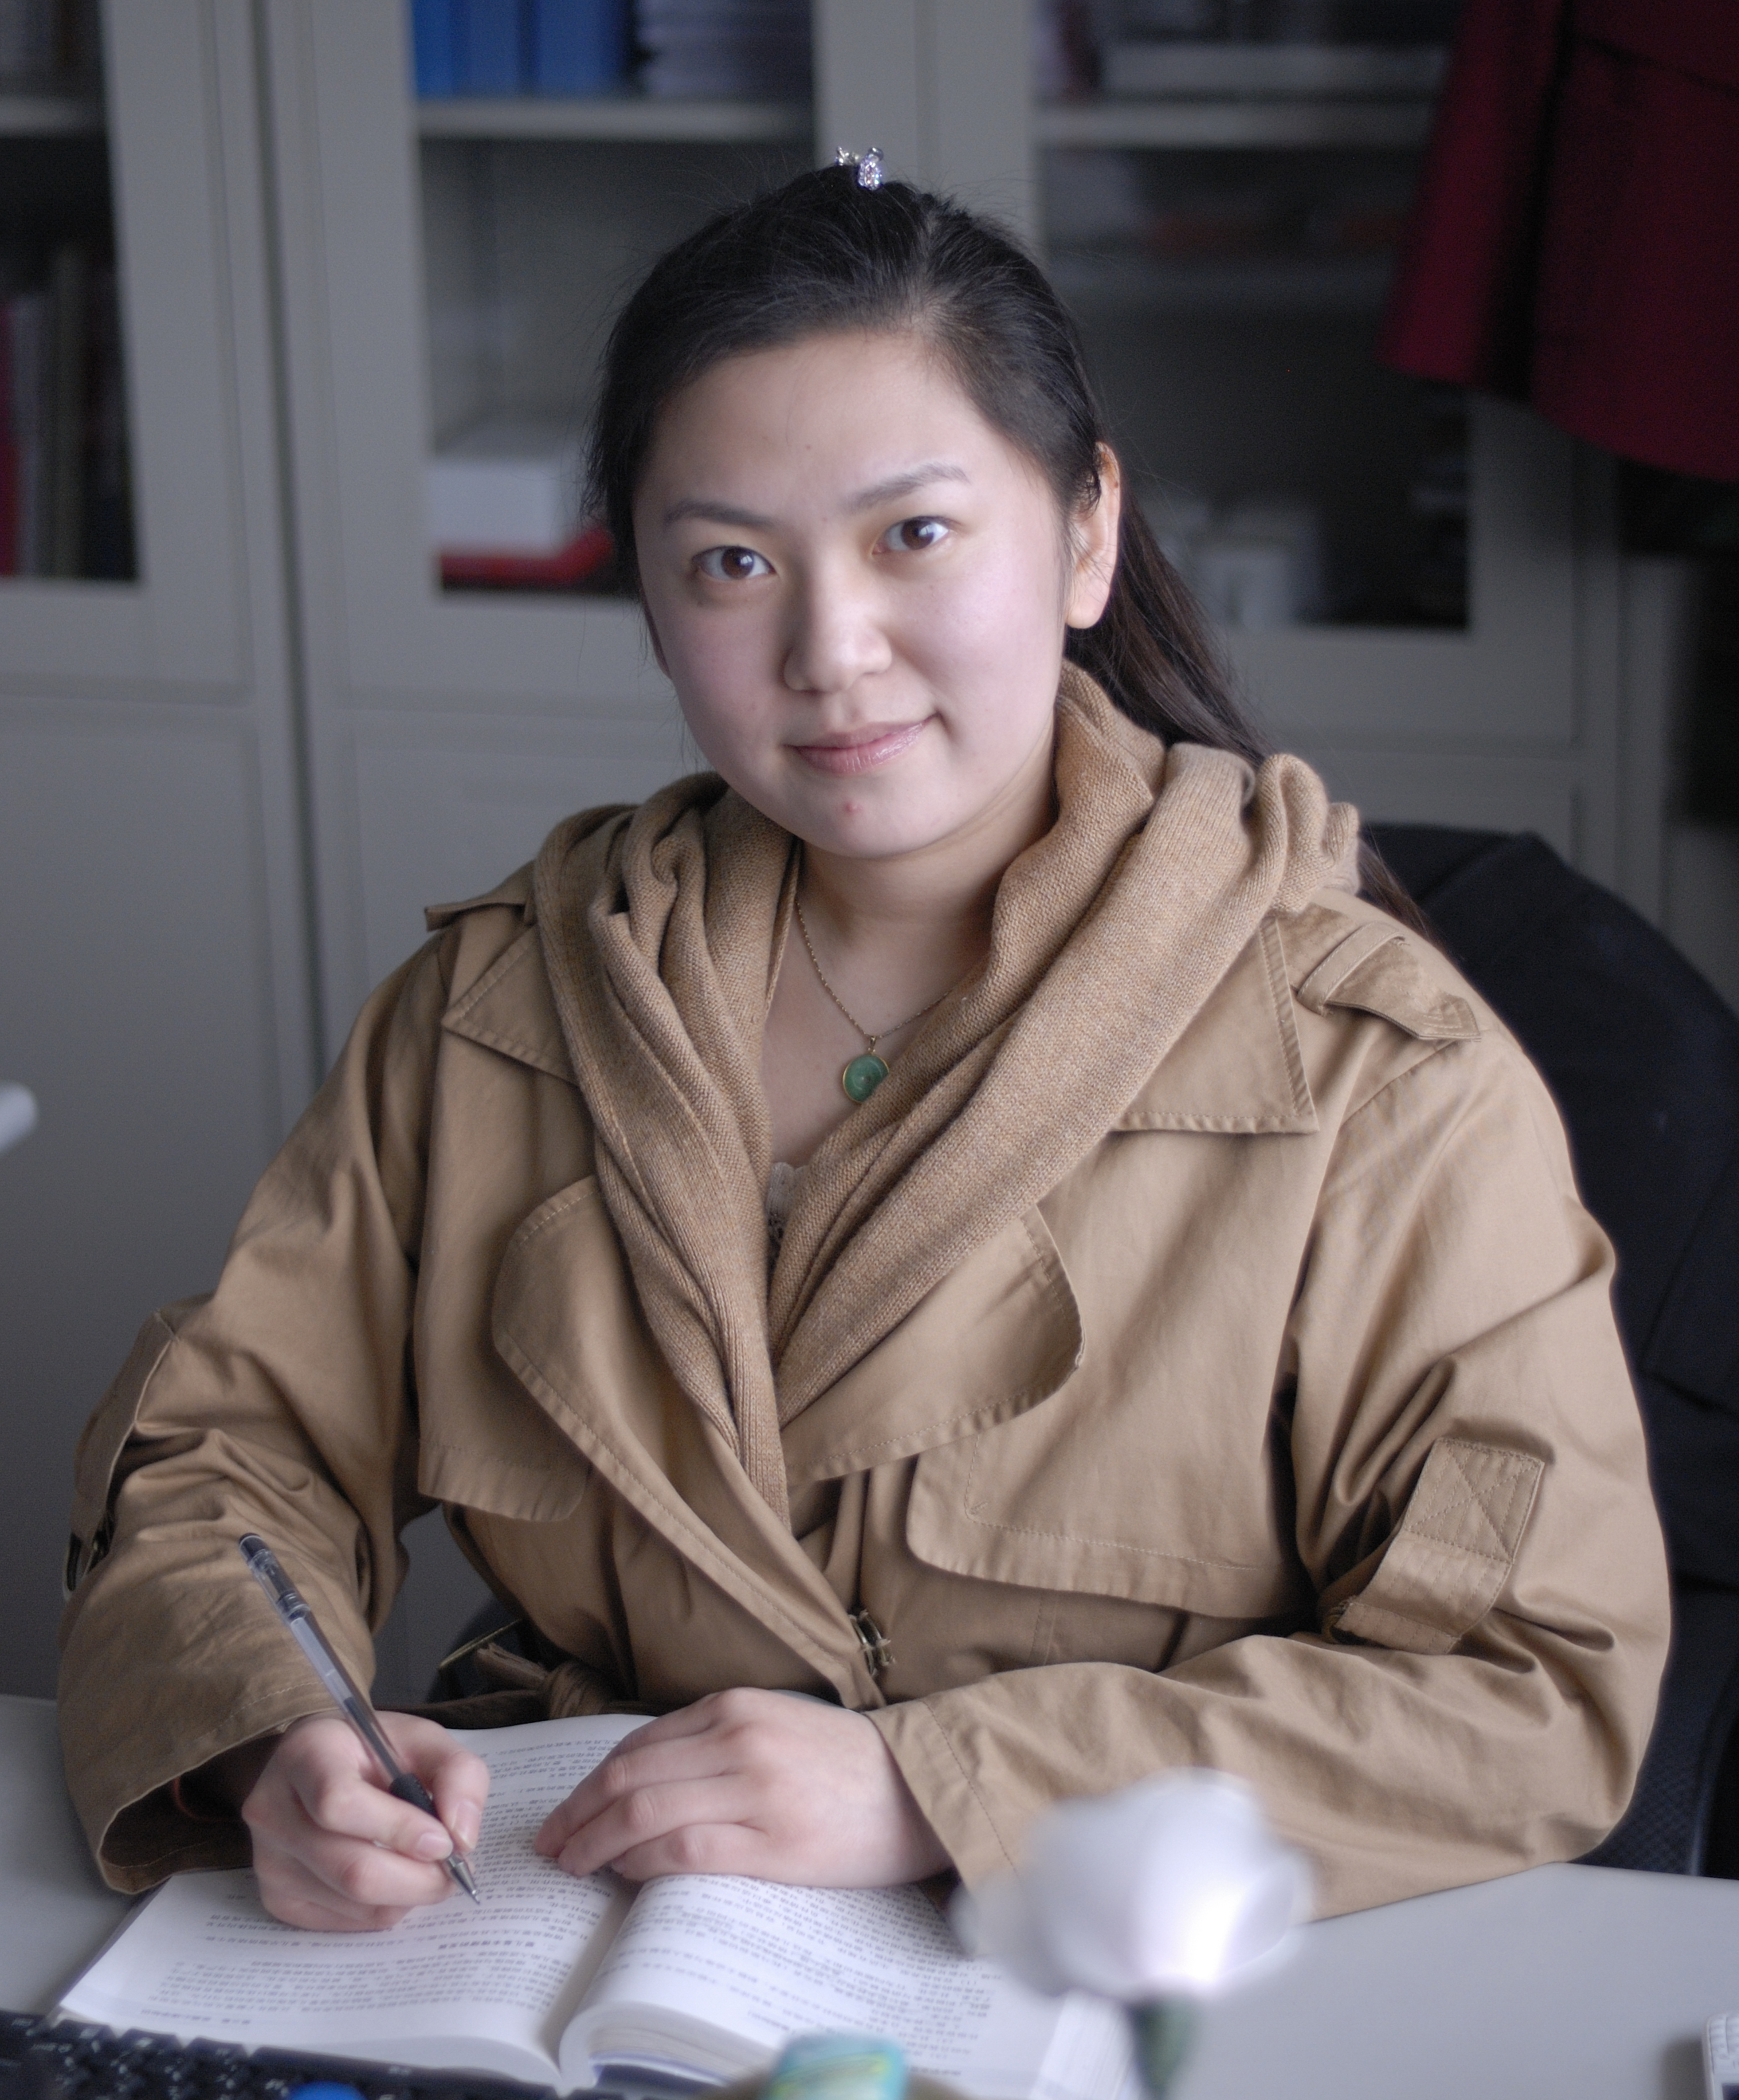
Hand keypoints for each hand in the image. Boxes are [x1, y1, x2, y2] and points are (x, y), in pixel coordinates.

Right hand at [236, 1713, 489, 1930]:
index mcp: (307, 1754)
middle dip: (417, 1878)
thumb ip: (458, 1774)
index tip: (443, 1840)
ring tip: (424, 1868)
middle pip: (351, 1869)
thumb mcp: (424, 1740)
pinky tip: (392, 1879)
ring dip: (406, 1895)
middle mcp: (273, 1810)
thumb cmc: (374, 1751)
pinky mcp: (276, 1899)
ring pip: (352, 1903)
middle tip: (452, 1871)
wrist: (316, 1767)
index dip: (399, 1829)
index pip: (339, 1803)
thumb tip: (462, 1838)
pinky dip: (383, 1909)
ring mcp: (269, 1860)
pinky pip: (343, 1923)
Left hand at [534, 1689, 948, 1886]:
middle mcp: (738, 1740)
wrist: (918, 1788)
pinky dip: (643, 1863)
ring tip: (575, 1867)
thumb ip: (712, 1743)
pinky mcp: (773, 1843)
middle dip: (576, 1816)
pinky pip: (686, 1850)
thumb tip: (640, 1783)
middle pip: (629, 1779)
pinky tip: (627, 1875)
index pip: (637, 1746)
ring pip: (646, 1813)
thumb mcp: (773, 1725)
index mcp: (735, 1708)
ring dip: (597, 1844)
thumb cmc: (844, 1763)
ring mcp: (755, 1791)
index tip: (564, 1812)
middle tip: (550, 1846)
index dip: (589, 1783)